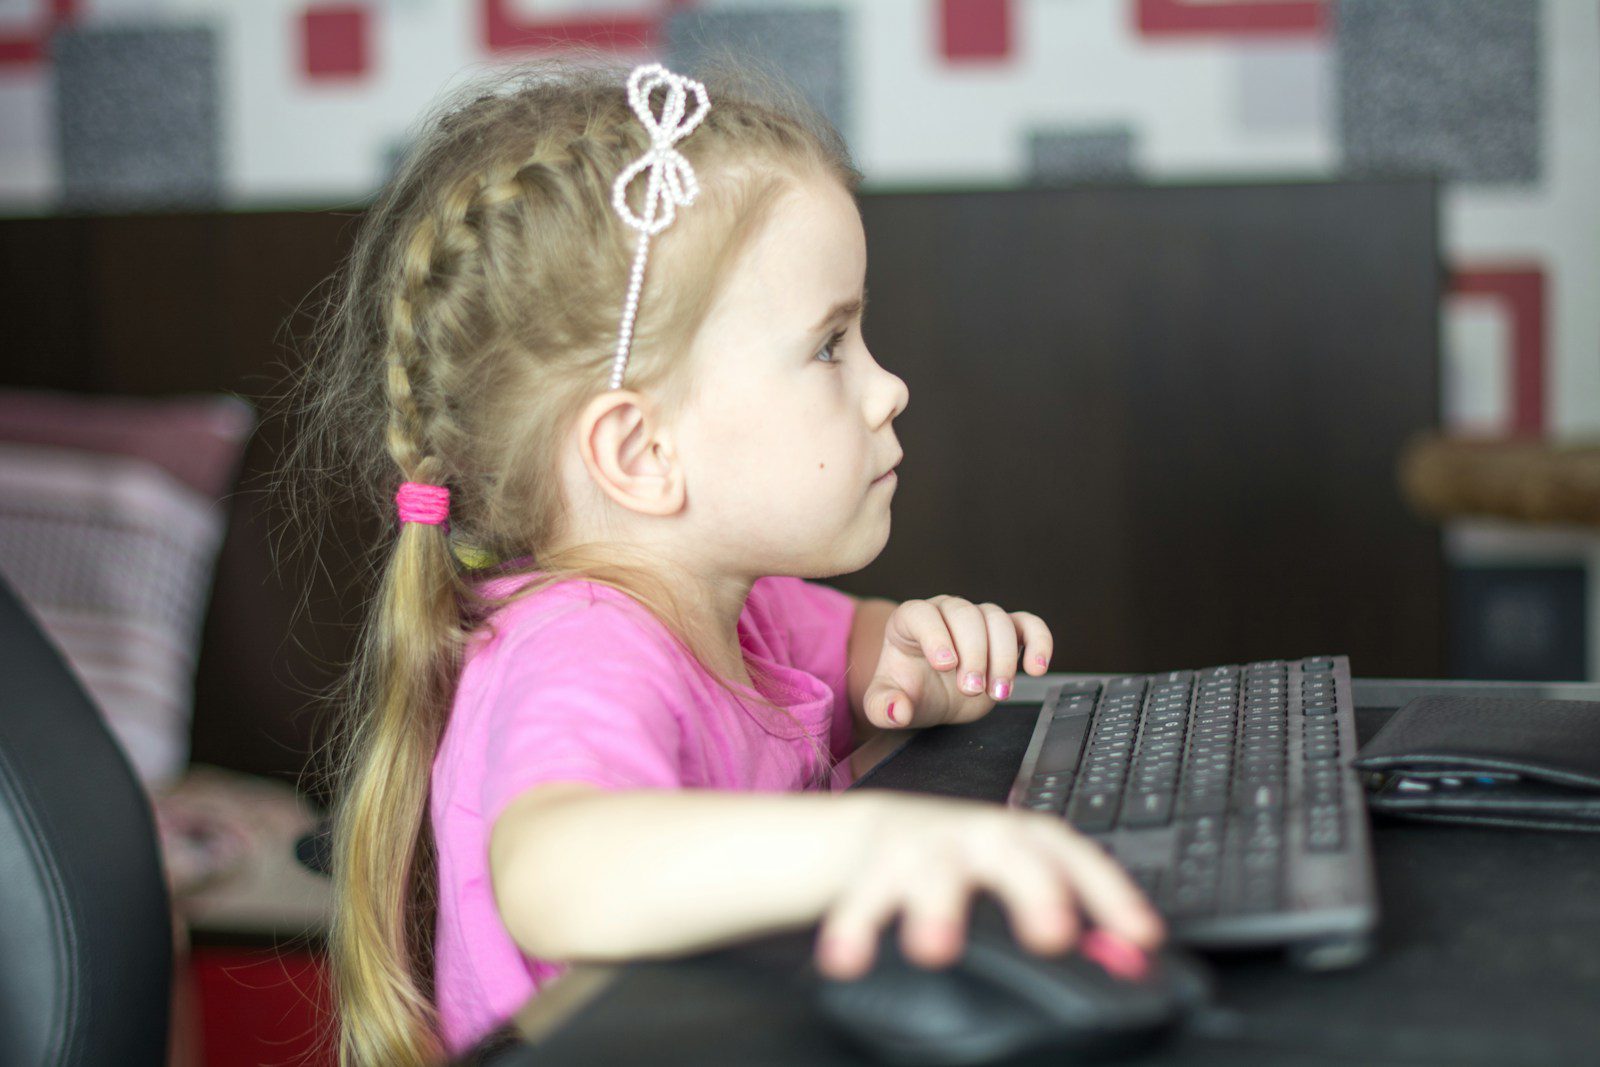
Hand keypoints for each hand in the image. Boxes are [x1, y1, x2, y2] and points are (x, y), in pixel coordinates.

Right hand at [815, 793, 1165, 978]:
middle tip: (1051, 935)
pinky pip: (862, 897)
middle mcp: (981, 837)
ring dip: (936, 908)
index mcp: (1027, 840)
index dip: (1111, 894)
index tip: (1140, 936)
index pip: (1078, 858)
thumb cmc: (971, 866)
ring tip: (933, 949)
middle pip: (1012, 853)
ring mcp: (927, 847)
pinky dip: (854, 927)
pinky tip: (848, 960)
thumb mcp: (1023, 882)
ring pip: (934, 869)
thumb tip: (1134, 960)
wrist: (879, 834)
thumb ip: (1076, 917)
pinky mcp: (875, 866)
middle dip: (1033, 892)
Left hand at [862, 595, 1052, 729]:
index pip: (922, 614)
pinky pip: (1029, 625)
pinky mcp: (1007, 634)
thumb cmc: (908, 691)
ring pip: (998, 619)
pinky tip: (1036, 668)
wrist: (934, 696)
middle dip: (973, 654)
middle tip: (971, 690)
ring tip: (998, 693)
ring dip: (1003, 657)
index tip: (945, 665)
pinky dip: (1039, 642)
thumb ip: (883, 706)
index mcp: (910, 621)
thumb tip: (898, 710)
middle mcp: (945, 612)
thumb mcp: (885, 703)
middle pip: (965, 615)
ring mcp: (978, 620)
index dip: (935, 636)